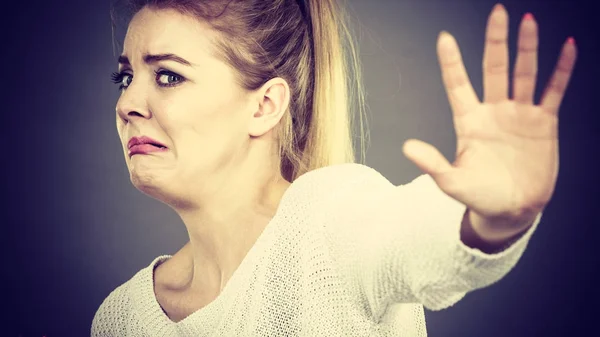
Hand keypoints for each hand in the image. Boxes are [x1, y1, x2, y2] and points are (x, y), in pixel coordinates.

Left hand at [402, 4, 576, 230]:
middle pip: (494, 69)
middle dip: (496, 41)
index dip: (452, 62)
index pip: (458, 85)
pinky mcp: (543, 123)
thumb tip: (406, 147)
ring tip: (528, 21)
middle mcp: (493, 111)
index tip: (444, 38)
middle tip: (498, 13)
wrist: (512, 210)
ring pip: (523, 74)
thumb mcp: (452, 182)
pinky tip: (567, 48)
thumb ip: (432, 163)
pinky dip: (561, 70)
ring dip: (527, 48)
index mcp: (469, 122)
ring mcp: (519, 114)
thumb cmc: (479, 195)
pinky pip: (554, 91)